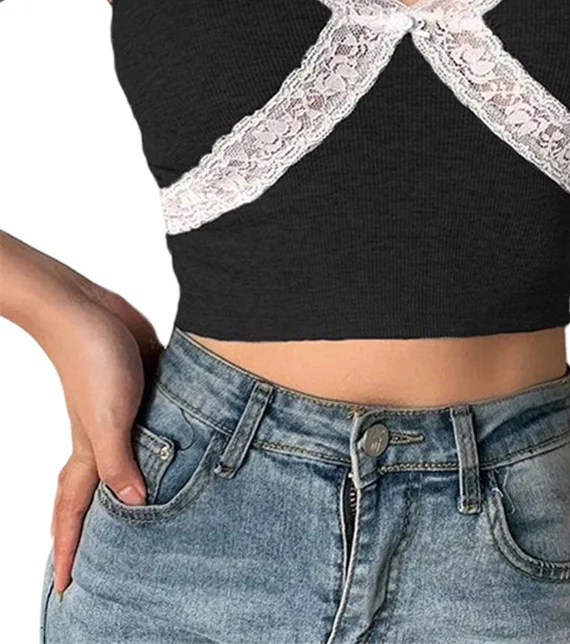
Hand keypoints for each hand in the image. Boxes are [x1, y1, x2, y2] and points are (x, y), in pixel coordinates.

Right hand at [49, 281, 161, 594]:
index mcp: (90, 452)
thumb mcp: (108, 418)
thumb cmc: (92, 361)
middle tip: (94, 563)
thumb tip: (133, 506)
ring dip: (128, 489)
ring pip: (125, 463)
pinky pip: (151, 432)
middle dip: (90, 529)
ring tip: (139, 519)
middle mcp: (104, 439)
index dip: (69, 549)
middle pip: (94, 494)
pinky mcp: (143, 391)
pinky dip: (156, 449)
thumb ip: (119, 461)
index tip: (65, 588)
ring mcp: (122, 415)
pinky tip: (176, 453)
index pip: (74, 511)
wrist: (90, 309)